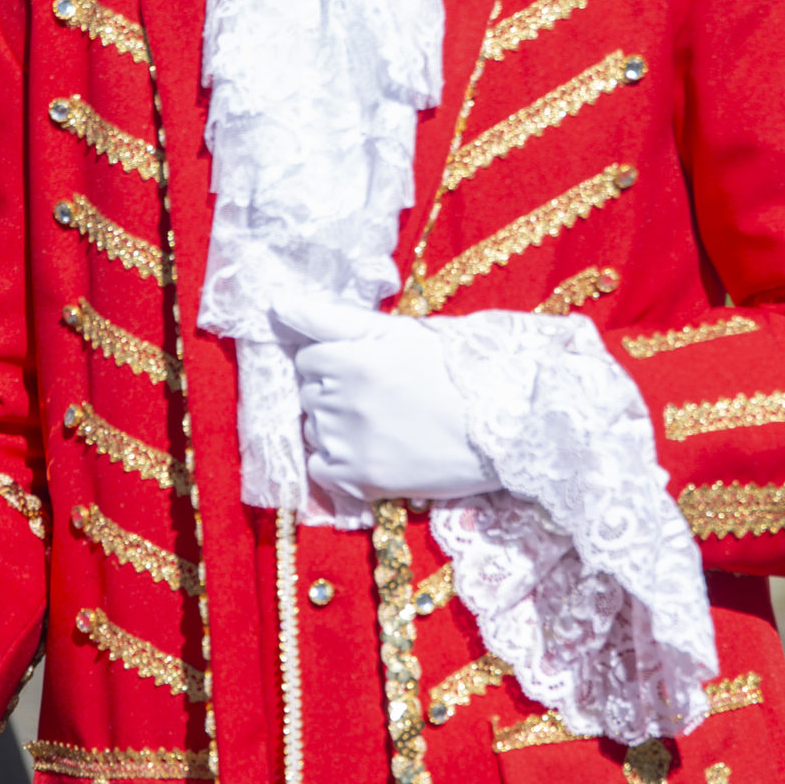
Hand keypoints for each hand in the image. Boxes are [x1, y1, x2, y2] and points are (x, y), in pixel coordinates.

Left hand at [275, 286, 493, 509]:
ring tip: (384, 426)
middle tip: (383, 398)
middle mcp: (342, 402)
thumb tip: (276, 303)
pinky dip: (338, 464)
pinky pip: (321, 471)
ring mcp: (349, 443)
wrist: (508, 423)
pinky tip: (373, 453)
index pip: (308, 358)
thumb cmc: (457, 369)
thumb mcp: (399, 331)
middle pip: (310, 395)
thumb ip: (332, 317)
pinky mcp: (362, 480)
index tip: (370, 368)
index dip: (337, 362)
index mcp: (350, 359)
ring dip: (337, 429)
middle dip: (335, 394)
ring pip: (314, 432)